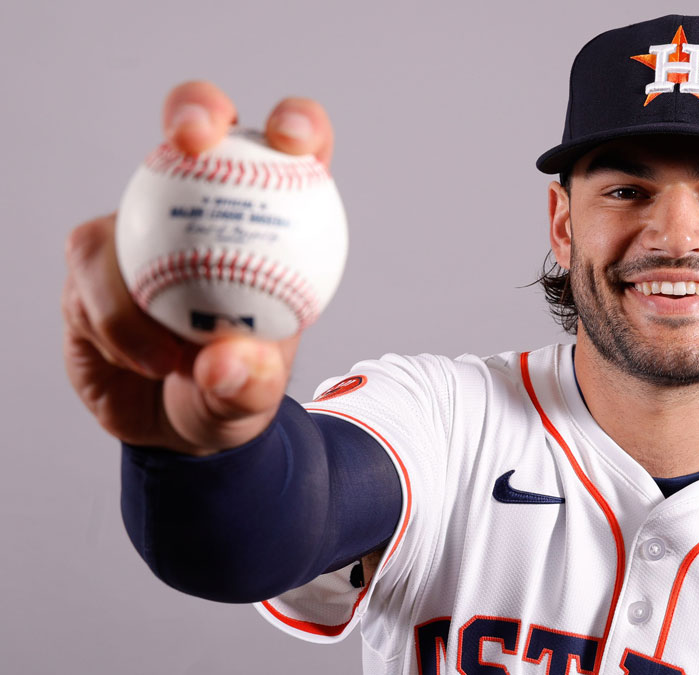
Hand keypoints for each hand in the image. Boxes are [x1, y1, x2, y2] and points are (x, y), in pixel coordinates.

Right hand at [62, 81, 334, 454]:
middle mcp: (204, 203)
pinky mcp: (91, 259)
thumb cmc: (234, 391)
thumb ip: (249, 383)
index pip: (294, 151)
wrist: (174, 422)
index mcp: (273, 214)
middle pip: (199, 127)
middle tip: (191, 139)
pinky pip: (91, 281)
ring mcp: (141, 225)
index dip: (296, 124)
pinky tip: (146, 360)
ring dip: (139, 294)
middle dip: (195, 109)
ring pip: (123, 218)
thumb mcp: (255, 400)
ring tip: (172, 358)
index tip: (292, 141)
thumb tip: (226, 363)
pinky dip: (116, 327)